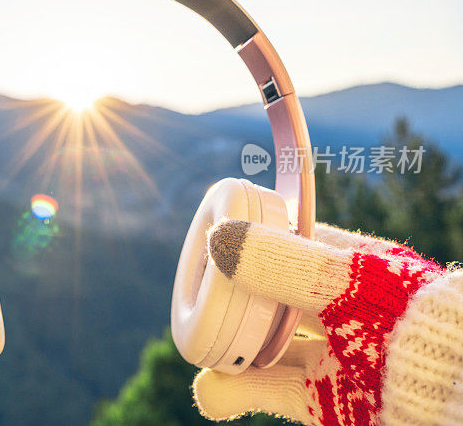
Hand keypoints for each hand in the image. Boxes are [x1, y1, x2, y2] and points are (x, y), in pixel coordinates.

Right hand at [193, 220, 459, 424]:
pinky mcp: (330, 398)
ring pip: (269, 348)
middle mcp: (341, 310)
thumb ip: (282, 263)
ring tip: (200, 352)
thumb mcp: (347, 284)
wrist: (457, 392)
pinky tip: (213, 394)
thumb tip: (220, 240)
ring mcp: (335, 355)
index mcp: (354, 267)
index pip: (292, 244)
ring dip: (231, 352)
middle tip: (203, 303)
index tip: (217, 244)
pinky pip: (274, 391)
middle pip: (273, 298)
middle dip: (235, 302)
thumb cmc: (415, 321)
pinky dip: (239, 393)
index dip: (254, 242)